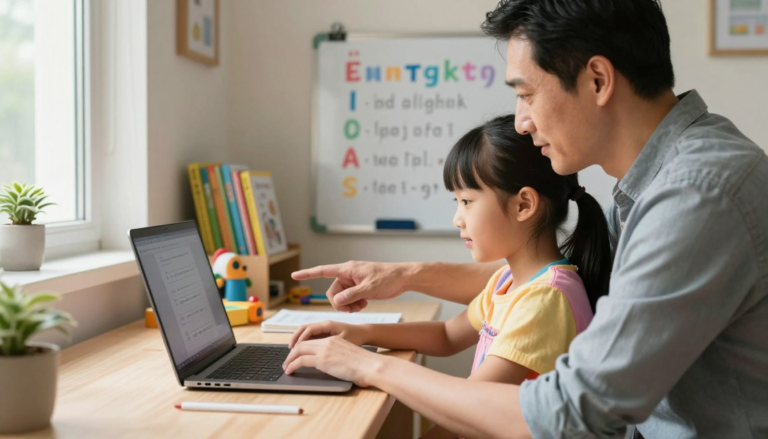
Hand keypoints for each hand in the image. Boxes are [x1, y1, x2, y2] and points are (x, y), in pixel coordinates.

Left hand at [282, 336, 384, 386]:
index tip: (296, 355)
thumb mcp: (349, 356)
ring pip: (299, 350)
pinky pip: (301, 360)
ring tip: (286, 367)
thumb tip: (337, 367)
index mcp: (334, 340)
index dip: (301, 347)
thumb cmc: (365, 365)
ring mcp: (324, 349)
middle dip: (292, 353)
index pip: (312, 340)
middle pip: (303, 343)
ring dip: (290, 359)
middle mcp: (328, 341)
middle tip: (287, 361)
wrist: (370, 365)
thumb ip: (339, 358)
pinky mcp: (322, 360)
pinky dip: (292, 365)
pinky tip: (290, 371)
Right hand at [288, 321, 367, 348]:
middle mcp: (324, 325)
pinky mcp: (325, 334)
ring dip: (298, 341)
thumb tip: (314, 351)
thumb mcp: (343, 342)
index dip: (299, 339)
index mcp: (327, 325)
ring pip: (306, 333)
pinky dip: (305, 343)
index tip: (293, 349)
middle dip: (295, 340)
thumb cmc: (356, 337)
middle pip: (304, 330)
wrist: (365, 333)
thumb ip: (329, 345)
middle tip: (289, 351)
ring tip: (292, 351)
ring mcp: (324, 329)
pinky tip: (302, 351)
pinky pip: (312, 337)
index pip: (308, 330)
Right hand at [291, 261, 410, 311]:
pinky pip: (348, 299)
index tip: (294, 275)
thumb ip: (351, 295)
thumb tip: (336, 302)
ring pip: (341, 297)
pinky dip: (353, 304)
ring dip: (348, 305)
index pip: (323, 271)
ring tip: (361, 306)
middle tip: (353, 309)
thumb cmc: (388, 278)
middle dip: (340, 303)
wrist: (403, 278)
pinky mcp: (359, 287)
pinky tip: (364, 304)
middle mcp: (347, 274)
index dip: (307, 274)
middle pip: (332, 292)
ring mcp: (353, 281)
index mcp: (347, 269)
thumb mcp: (368, 288)